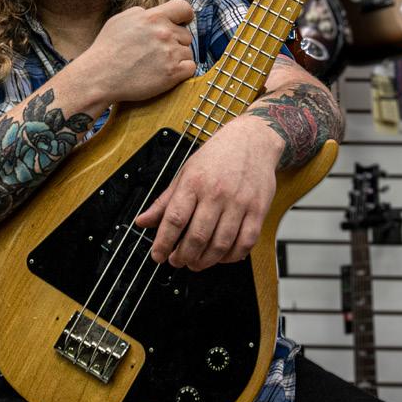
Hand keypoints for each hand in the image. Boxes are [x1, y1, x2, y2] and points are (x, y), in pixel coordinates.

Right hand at [78, 0, 196, 105]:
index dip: (185, 16)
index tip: (182, 23)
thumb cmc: (106, 49)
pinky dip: (182, 72)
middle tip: (159, 52)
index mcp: (152, 17)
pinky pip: (190, 68)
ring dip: (178, 58)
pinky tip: (167, 74)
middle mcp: (164, 33)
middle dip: (176, 42)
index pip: (184, 8)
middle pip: (186, 35)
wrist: (99, 76)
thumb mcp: (120, 20)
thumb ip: (141, 14)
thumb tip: (152, 13)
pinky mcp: (172, 73)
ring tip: (158, 65)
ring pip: (188, 52)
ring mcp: (170, 53)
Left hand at [133, 116, 282, 271]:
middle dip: (183, 256)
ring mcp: (239, 202)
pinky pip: (245, 242)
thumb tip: (142, 222)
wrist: (253, 139)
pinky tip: (221, 256)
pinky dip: (231, 256)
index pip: (174, 219)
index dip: (163, 243)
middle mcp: (216, 193)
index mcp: (194, 182)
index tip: (158, 256)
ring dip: (205, 261)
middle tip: (177, 261)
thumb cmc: (218, 155)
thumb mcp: (185, 172)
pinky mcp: (258, 210)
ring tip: (196, 262)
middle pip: (197, 237)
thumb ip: (164, 201)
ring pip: (220, 244)